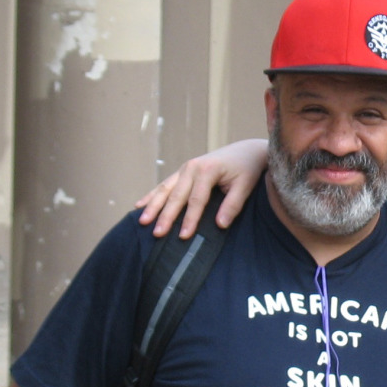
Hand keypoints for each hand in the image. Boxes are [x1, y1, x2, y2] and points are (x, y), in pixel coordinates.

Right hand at [136, 139, 268, 238]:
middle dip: (166, 216)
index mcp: (207, 170)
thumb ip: (233, 204)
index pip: (196, 199)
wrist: (246, 150)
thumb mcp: (245, 185)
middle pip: (176, 195)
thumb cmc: (247, 169)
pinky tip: (139, 205)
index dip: (190, 219)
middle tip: (157, 234)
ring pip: (165, 189)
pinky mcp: (182, 171)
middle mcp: (192, 167)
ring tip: (142, 222)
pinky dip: (152, 195)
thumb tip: (220, 225)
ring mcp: (185, 168)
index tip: (184, 236)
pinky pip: (164, 184)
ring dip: (153, 206)